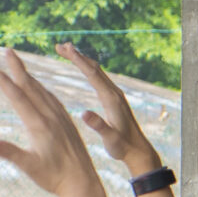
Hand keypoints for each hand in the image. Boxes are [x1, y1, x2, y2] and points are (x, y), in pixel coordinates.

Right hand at [0, 51, 99, 196]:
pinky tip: (41, 89)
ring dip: (30, 77)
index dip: (3, 82)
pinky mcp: (68, 125)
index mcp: (40, 125)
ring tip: (20, 66)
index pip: (18, 97)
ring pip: (44, 93)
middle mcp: (52, 119)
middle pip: (32, 88)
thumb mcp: (29, 167)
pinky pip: (55, 102)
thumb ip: (10, 153)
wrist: (83, 184)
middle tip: (7, 50)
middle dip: (18, 69)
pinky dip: (44, 91)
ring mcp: (62, 121)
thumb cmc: (54, 178)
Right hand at [58, 43, 159, 170]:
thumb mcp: (110, 139)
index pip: (93, 75)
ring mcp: (115, 95)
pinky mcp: (114, 99)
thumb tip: (84, 113)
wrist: (138, 151)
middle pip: (94, 68)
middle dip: (77, 55)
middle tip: (59, 45)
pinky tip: (80, 66)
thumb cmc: (123, 147)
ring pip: (97, 71)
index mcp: (111, 100)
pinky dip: (87, 68)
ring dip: (81, 59)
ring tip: (65, 50)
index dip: (79, 60)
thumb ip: (99, 126)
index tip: (66, 48)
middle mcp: (115, 94)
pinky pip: (99, 78)